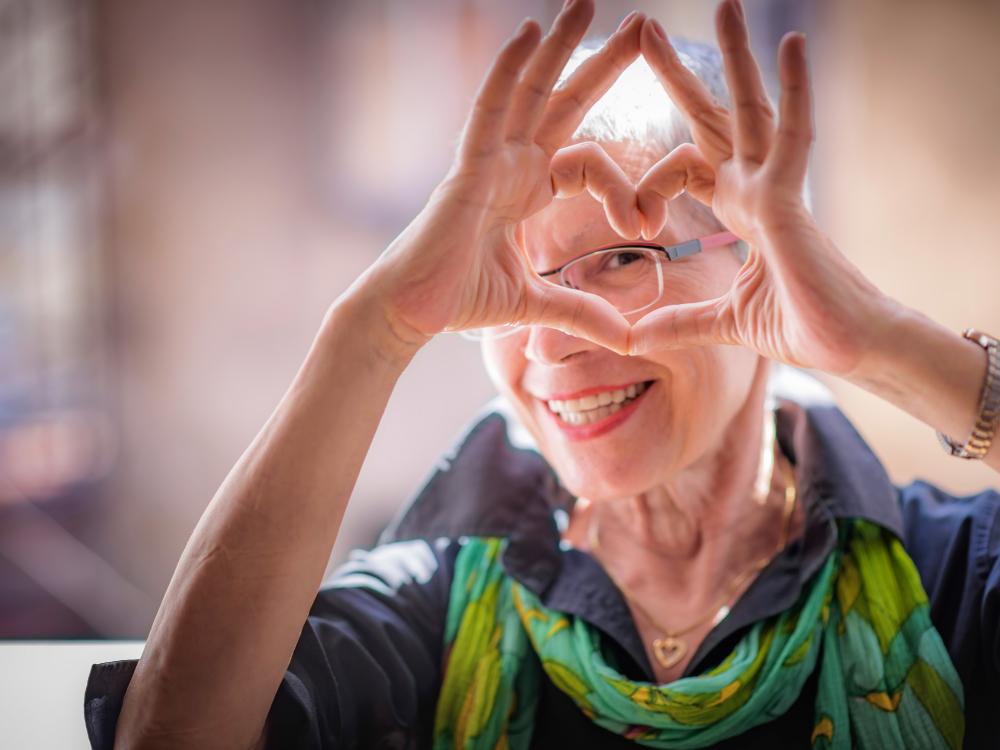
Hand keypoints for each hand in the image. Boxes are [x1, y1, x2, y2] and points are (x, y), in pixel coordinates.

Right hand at [364, 2, 645, 355]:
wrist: (411, 314)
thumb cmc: (459, 300)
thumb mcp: (536, 303)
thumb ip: (581, 311)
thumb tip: (627, 337)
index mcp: (527, 191)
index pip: (587, 161)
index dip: (623, 185)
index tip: (647, 222)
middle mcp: (510, 166)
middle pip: (563, 102)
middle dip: (601, 63)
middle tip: (642, 24)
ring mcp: (487, 161)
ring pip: (528, 91)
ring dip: (557, 45)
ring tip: (587, 1)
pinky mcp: (466, 169)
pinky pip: (488, 110)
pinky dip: (507, 71)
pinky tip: (527, 33)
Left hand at [628, 0, 898, 376]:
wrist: (849, 350)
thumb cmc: (801, 327)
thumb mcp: (722, 322)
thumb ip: (679, 322)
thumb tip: (632, 338)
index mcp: (740, 211)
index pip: (686, 168)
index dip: (649, 185)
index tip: (631, 222)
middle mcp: (757, 190)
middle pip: (714, 120)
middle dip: (680, 78)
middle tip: (647, 31)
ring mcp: (776, 190)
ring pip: (752, 110)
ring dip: (736, 58)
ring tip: (725, 4)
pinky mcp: (793, 202)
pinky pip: (793, 135)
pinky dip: (794, 90)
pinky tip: (789, 42)